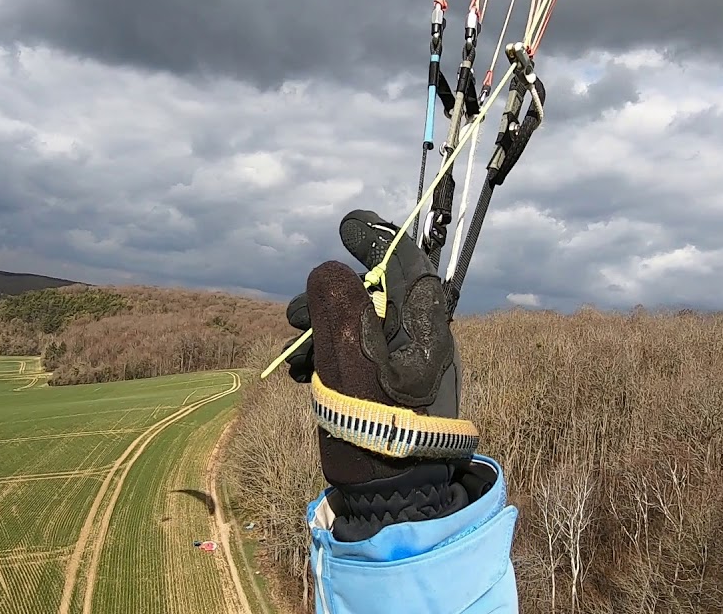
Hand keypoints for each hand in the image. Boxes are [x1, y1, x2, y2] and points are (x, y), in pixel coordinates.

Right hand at [282, 211, 474, 538]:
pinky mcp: (380, 386)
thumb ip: (340, 308)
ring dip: (317, 328)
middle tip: (296, 314)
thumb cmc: (376, 434)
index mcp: (426, 329)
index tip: (346, 226)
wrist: (388, 497)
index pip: (408, 264)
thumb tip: (329, 267)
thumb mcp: (353, 364)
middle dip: (327, 295)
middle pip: (372, 293)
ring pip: (354, 322)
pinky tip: (301, 373)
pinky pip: (348, 352)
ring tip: (296, 353)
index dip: (377, 239)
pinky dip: (321, 354)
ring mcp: (398, 364)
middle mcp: (417, 341)